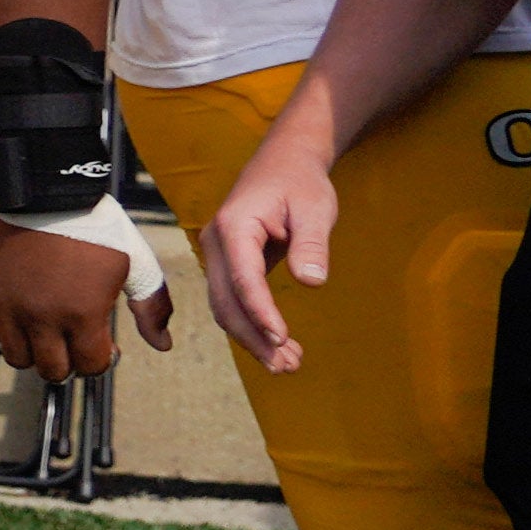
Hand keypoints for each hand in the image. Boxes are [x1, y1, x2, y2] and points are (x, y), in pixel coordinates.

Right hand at [0, 215, 168, 374]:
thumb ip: (151, 305)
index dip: (100, 359)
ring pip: (17, 358)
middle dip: (68, 362)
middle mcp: (42, 318)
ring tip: (45, 332)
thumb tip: (163, 345)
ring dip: (34, 352)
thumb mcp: (135, 262)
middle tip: (73, 343)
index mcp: (82, 314)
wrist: (46, 192)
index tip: (103, 345)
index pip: (89, 366)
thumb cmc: (97, 226)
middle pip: (52, 370)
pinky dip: (5, 331)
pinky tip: (22, 315)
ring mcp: (9, 307)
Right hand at [200, 136, 334, 371]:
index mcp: (234, 227)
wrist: (283, 163)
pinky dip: (252, 325)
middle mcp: (216, 244)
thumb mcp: (315, 208)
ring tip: (286, 364)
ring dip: (252, 338)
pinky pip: (233, 301)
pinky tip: (277, 343)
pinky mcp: (227, 265)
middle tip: (286, 366)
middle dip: (253, 337)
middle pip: (225, 302)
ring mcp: (217, 256)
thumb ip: (311, 245)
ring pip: (225, 307)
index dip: (260, 312)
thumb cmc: (300, 182)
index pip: (242, 279)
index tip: (282, 338)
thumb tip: (313, 282)